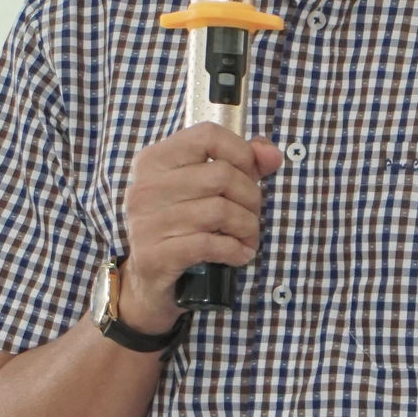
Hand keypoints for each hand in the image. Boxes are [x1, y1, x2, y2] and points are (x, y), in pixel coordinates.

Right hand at [120, 125, 282, 331]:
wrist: (149, 280)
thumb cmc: (184, 227)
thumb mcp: (208, 189)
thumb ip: (243, 164)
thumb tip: (272, 155)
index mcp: (155, 160)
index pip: (207, 135)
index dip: (241, 152)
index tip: (251, 174)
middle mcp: (145, 187)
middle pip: (221, 175)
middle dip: (250, 198)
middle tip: (252, 216)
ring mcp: (146, 222)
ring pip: (220, 211)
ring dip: (247, 227)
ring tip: (247, 237)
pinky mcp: (155, 256)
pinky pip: (210, 244)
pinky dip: (235, 250)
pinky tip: (239, 254)